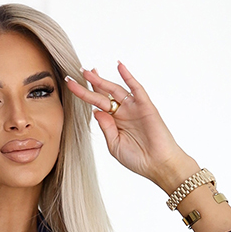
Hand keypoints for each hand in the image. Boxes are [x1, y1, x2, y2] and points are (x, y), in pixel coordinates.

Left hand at [64, 63, 190, 191]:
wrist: (158, 165)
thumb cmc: (137, 159)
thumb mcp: (114, 145)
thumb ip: (106, 128)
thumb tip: (96, 111)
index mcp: (114, 122)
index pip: (97, 104)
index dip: (85, 94)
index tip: (72, 85)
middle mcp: (122, 112)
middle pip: (103, 94)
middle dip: (90, 84)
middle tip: (77, 72)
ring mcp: (133, 108)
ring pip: (115, 89)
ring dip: (102, 80)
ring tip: (89, 72)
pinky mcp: (145, 106)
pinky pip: (136, 88)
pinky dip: (128, 77)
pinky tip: (119, 67)